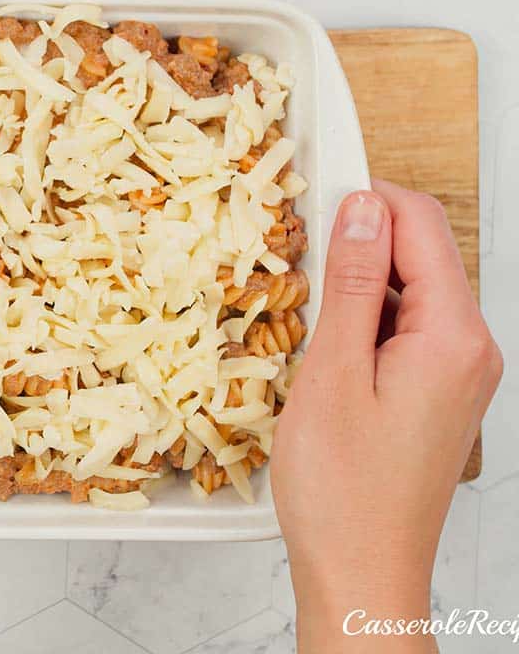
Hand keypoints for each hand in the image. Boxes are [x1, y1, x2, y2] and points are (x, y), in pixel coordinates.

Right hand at [272, 180, 501, 652]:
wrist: (362, 572)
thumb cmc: (342, 490)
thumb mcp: (333, 374)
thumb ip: (353, 285)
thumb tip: (363, 209)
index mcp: (455, 337)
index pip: (423, 225)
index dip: (367, 199)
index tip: (311, 196)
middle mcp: (473, 349)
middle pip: (421, 255)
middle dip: (360, 247)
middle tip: (296, 271)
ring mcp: (460, 373)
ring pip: (410, 294)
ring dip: (358, 291)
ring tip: (308, 330)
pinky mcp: (441, 394)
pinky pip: (407, 331)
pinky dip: (366, 326)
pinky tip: (329, 358)